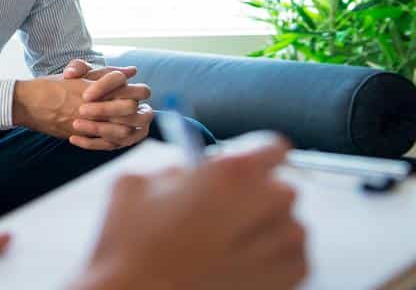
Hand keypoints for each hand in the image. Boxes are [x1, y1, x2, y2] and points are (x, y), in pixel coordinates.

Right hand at [13, 65, 151, 150]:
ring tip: (134, 126)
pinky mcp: (78, 134)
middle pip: (129, 107)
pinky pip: (104, 143)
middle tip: (142, 111)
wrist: (25, 102)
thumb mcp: (78, 75)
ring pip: (121, 129)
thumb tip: (131, 70)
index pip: (127, 86)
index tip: (139, 94)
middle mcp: (92, 103)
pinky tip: (118, 138)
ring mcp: (85, 120)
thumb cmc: (50, 86)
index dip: (138, 91)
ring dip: (132, 128)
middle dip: (139, 110)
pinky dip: (115, 141)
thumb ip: (106, 73)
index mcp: (93, 85)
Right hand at [74, 136, 307, 289]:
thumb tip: (193, 174)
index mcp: (232, 172)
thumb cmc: (131, 247)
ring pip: (289, 224)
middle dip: (256, 196)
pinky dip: (270, 258)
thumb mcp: (136, 183)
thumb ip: (177, 171)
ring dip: (265, 229)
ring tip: (225, 245)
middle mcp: (266, 205)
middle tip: (221, 211)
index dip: (255, 156)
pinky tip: (235, 265)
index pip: (273, 147)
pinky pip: (293, 257)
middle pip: (282, 187)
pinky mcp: (287, 280)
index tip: (242, 166)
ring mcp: (282, 245)